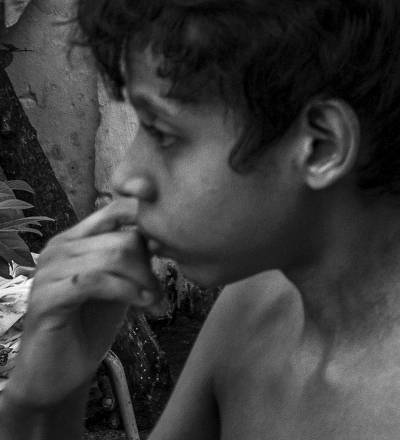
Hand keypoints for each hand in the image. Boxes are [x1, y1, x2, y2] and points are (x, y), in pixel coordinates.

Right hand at [3, 199, 158, 414]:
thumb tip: (168, 230)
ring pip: (113, 256)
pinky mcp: (44, 298)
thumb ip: (135, 254)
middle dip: (150, 264)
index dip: (150, 219)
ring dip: (143, 280)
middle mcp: (58, 248)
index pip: (118, 208)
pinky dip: (126, 291)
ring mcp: (47, 272)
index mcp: (75, 238)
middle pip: (123, 236)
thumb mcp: (121, 280)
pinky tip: (142, 304)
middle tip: (159, 290)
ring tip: (153, 300)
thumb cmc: (92, 323)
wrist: (58, 373)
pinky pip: (95, 281)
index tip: (172, 243)